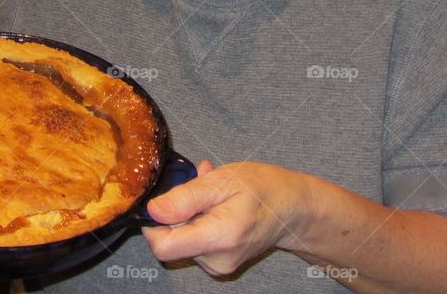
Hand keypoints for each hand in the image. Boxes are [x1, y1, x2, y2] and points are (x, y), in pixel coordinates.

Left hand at [142, 160, 313, 275]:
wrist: (293, 209)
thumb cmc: (263, 189)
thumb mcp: (222, 181)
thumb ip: (185, 197)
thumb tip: (153, 210)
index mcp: (218, 238)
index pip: (163, 247)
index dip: (153, 224)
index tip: (163, 202)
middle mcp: (217, 260)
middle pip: (171, 242)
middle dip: (178, 213)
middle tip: (200, 191)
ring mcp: (219, 266)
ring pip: (182, 240)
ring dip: (190, 216)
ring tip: (214, 198)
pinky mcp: (219, 264)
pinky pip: (194, 242)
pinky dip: (199, 223)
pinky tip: (217, 208)